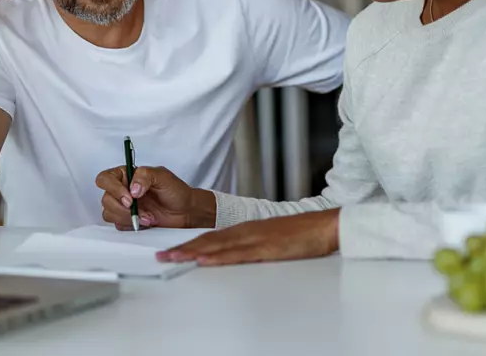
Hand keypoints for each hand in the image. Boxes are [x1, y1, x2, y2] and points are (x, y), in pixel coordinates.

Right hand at [95, 165, 215, 229]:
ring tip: (148, 217)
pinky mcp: (127, 221)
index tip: (130, 198)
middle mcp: (121, 190)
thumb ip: (145, 176)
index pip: (105, 178)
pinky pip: (118, 225)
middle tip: (141, 211)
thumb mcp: (162, 176)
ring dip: (129, 218)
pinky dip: (132, 225)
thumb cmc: (175, 191)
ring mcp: (123, 207)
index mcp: (126, 175)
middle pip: (106, 199)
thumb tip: (132, 189)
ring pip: (109, 214)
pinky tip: (146, 222)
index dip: (113, 189)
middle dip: (123, 208)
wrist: (185, 212)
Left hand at [156, 209, 339, 266]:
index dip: (188, 244)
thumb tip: (232, 257)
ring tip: (173, 258)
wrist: (323, 225)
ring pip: (217, 246)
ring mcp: (254, 238)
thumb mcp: (270, 240)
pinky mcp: (265, 247)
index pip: (210, 237)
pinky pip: (237, 253)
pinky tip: (205, 259)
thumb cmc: (300, 234)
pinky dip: (218, 257)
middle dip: (183, 248)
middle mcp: (245, 231)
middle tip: (161, 256)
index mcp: (245, 230)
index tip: (170, 251)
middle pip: (208, 240)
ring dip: (193, 252)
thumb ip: (251, 246)